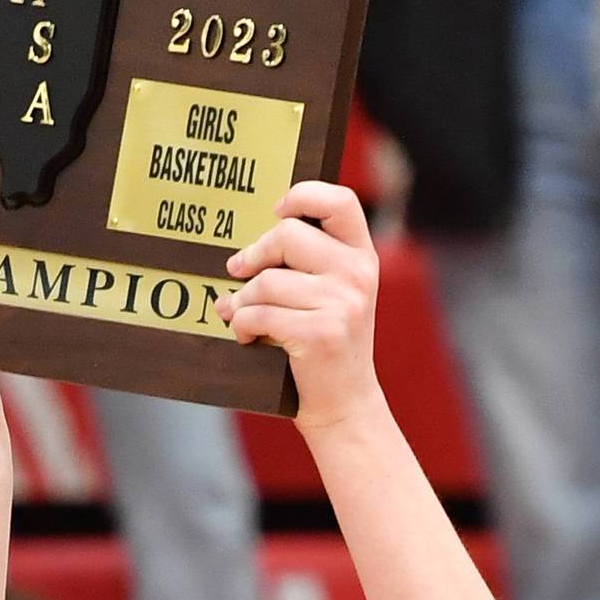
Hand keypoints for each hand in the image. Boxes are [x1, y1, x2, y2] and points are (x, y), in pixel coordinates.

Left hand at [217, 183, 383, 432]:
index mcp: (362, 256)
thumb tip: (244, 250)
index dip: (302, 195)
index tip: (276, 213)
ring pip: (266, 281)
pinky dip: (242, 326)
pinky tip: (247, 335)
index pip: (339, 200)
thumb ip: (308, 264)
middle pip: (288, 235)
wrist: (345, 404)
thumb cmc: (327, 345)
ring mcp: (342, 303)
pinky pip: (259, 315)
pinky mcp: (319, 333)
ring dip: (242, 300)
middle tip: (237, 271)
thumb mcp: (332, 296)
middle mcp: (357, 274)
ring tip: (240, 313)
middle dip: (253, 255)